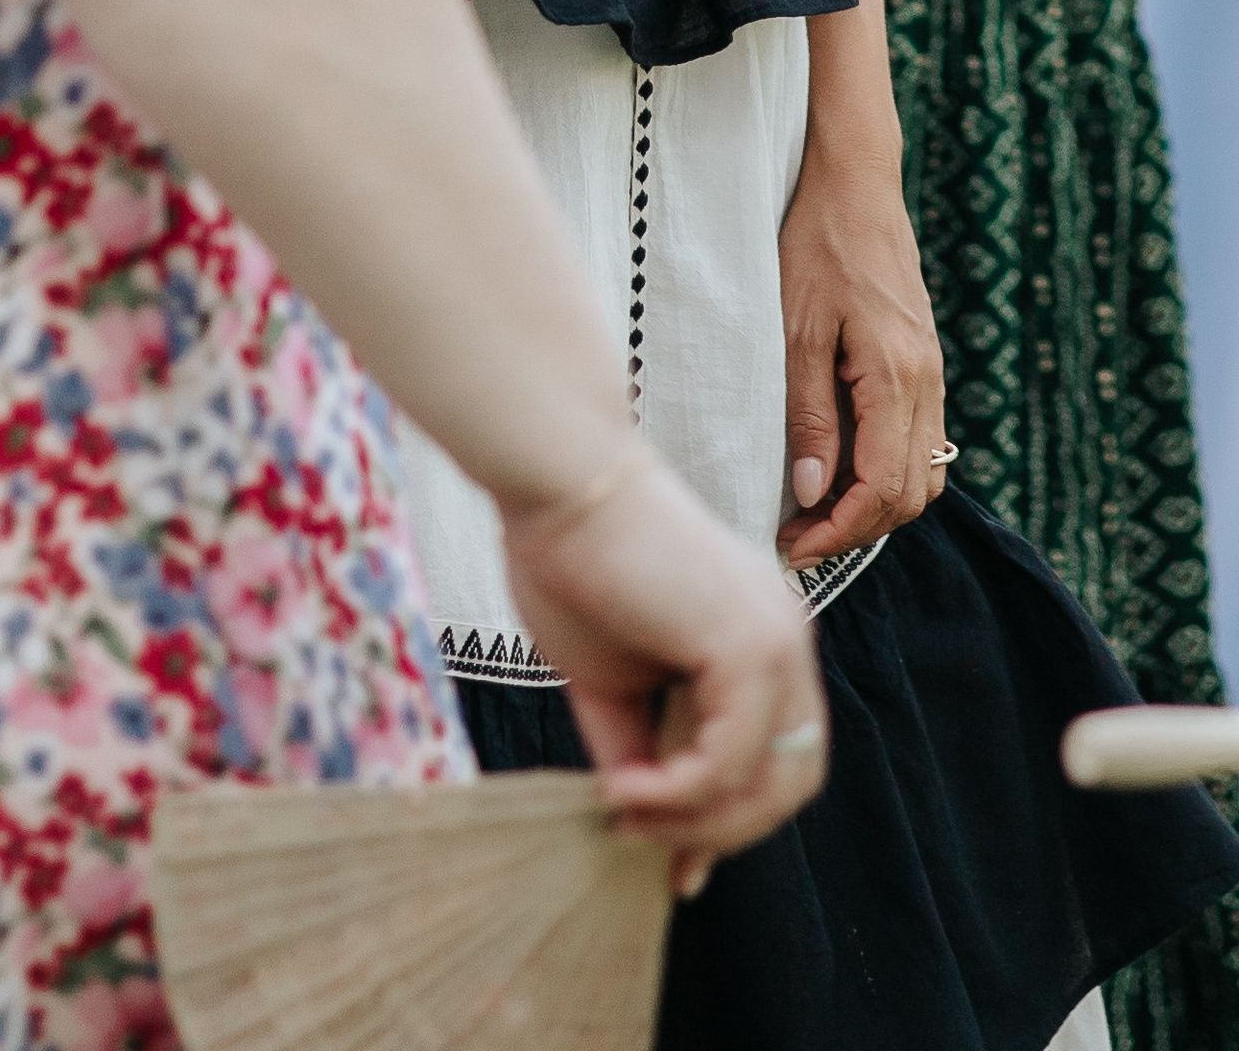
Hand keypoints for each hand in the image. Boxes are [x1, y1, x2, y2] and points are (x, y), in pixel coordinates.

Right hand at [504, 445, 825, 894]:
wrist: (555, 481)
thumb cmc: (571, 560)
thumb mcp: (610, 680)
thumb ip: (638, 746)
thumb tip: (640, 821)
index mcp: (761, 640)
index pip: (776, 756)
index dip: (730, 819)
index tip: (674, 866)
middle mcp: (786, 640)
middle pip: (792, 780)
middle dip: (722, 830)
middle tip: (644, 838)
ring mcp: (777, 640)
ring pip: (773, 780)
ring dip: (700, 821)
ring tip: (627, 811)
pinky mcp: (749, 644)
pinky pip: (732, 758)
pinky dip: (682, 793)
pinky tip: (626, 788)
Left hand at [776, 131, 947, 565]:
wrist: (856, 182)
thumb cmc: (816, 243)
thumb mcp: (795, 327)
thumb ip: (807, 413)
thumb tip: (810, 491)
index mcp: (897, 377)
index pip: (881, 489)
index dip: (838, 531)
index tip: (791, 546)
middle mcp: (928, 384)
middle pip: (911, 495)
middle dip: (857, 529)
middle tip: (797, 538)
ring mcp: (933, 374)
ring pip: (924, 475)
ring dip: (876, 506)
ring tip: (816, 512)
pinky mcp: (926, 363)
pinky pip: (921, 442)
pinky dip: (889, 472)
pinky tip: (842, 468)